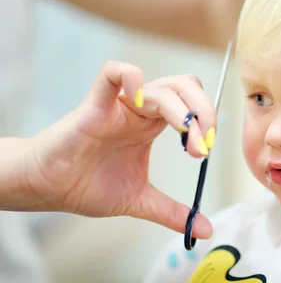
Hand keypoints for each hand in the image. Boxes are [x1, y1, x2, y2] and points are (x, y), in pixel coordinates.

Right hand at [26, 61, 215, 238]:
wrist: (49, 188)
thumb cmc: (87, 184)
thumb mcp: (139, 200)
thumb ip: (172, 212)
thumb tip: (204, 229)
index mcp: (153, 124)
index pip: (192, 103)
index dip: (206, 119)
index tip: (206, 150)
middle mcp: (141, 109)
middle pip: (184, 87)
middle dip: (203, 111)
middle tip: (203, 144)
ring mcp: (120, 105)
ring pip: (160, 87)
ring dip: (181, 109)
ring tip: (186, 135)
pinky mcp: (94, 106)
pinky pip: (111, 74)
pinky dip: (130, 76)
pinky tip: (140, 98)